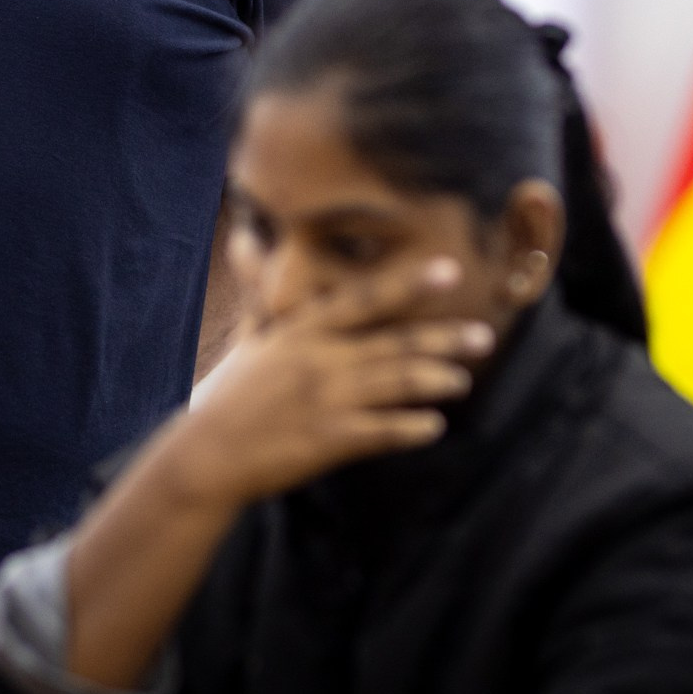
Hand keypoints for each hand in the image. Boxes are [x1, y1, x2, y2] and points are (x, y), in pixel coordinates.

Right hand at [163, 257, 493, 510]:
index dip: (409, 283)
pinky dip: (411, 428)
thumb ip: (262, 293)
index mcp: (302, 330)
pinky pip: (382, 431)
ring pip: (396, 384)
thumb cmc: (229, 394)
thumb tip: (247, 240)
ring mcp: (326, 400)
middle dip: (444, 338)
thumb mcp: (250, 337)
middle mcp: (320, 359)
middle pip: (395, 342)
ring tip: (461, 380)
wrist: (208, 453)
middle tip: (484, 335)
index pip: (365, 299)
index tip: (450, 270)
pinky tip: (434, 426)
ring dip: (435, 380)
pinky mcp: (329, 439)